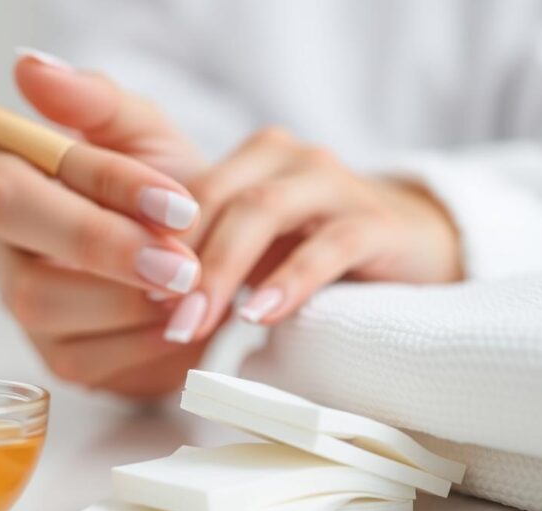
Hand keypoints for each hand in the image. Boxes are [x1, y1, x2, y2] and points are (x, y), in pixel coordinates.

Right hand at [0, 51, 208, 396]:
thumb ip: (92, 100)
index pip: (16, 185)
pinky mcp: (53, 356)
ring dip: (128, 303)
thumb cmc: (165, 187)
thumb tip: (28, 66)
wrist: (203, 253)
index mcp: (0, 174)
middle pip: (18, 260)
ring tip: (189, 288)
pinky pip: (80, 360)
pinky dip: (139, 342)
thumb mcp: (143, 133)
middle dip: (107, 258)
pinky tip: (176, 319)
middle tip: (182, 265)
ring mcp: (19, 303)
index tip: (178, 202)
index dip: (99, 193)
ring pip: (44, 312)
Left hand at [164, 127, 463, 342]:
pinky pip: (328, 246)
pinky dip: (288, 281)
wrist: (412, 247)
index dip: (154, 236)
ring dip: (222, 269)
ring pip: (264, 212)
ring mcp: (335, 184)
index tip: (130, 287)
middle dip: (182, 259)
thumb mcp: (254, 244)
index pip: (189, 188)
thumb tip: (144, 296)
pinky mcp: (377, 222)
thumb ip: (205, 253)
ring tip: (193, 322)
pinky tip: (258, 315)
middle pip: (219, 197)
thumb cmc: (312, 249)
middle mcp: (290, 158)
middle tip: (160, 314)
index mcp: (253, 157)